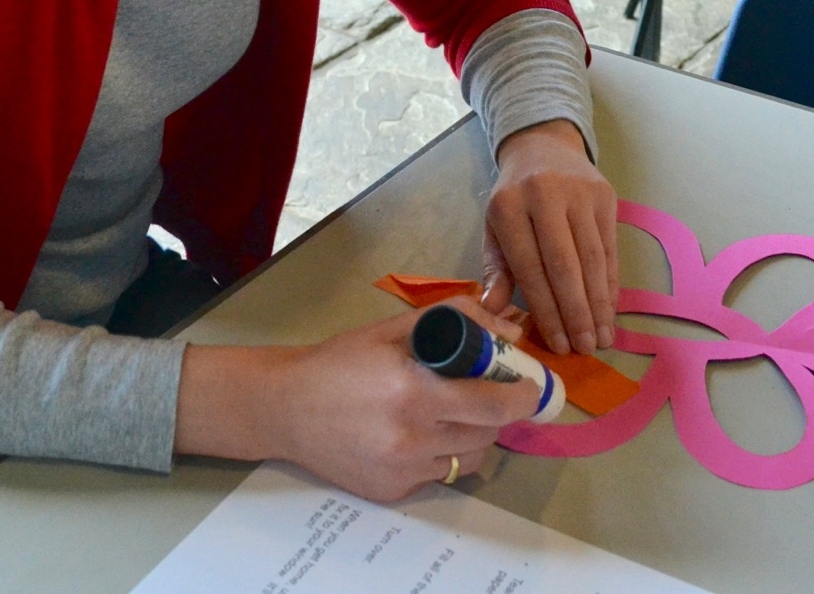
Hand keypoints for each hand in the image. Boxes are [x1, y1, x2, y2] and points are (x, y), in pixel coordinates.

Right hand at [174, 302, 540, 502]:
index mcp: (413, 389)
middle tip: (490, 395)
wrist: (285, 408)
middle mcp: (411, 435)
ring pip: (469, 460)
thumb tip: (506, 324)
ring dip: (473, 437)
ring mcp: (402, 470)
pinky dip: (440, 456)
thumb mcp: (392, 328)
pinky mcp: (393, 493)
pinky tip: (416, 436)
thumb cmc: (340, 362)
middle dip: (498, 413)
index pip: (493, 404)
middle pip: (488, 433)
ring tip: (451, 415)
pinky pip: (439, 476)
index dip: (521, 396)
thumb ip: (453, 319)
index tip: (528, 387)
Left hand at [480, 119, 619, 356]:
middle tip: (586, 348)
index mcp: (508, 207)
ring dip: (599, 304)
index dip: (545, 310)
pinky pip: (610, 248)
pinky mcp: (605, 195)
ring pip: (593, 259)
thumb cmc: (514, 197)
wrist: (543, 146)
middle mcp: (544, 196)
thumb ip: (497, 269)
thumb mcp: (495, 227)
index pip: (529, 267)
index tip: (558, 344)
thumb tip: (493, 311)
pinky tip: (610, 308)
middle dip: (576, 313)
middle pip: (565, 266)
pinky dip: (611, 282)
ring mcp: (579, 194)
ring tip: (602, 337)